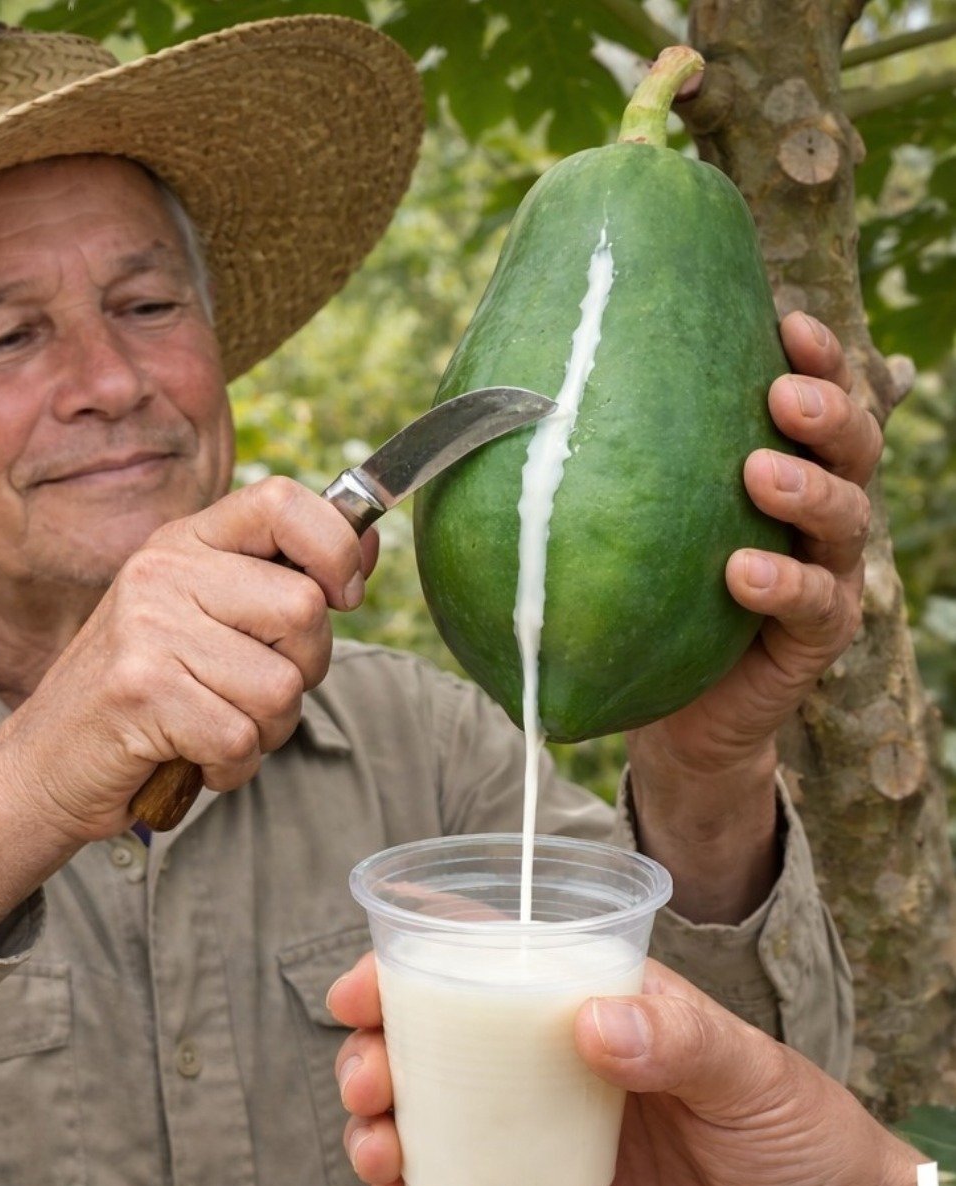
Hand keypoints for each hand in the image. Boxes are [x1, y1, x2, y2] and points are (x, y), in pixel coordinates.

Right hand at [0, 477, 372, 942]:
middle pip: (304, 608)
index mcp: (183, 543)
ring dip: (265, 733)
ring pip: (281, 687)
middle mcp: (163, 572)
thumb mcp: (201, 621)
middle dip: (301, 673)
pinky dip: (230, 770)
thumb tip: (368, 546)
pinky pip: (241, 739)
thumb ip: (275, 583)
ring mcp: (147, 628)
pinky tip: (191, 760)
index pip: (282, 501)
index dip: (336, 548)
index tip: (344, 596)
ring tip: (212, 730)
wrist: (44, 768)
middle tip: (249, 696)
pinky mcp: (140, 691)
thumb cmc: (141, 701)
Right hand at [326, 952, 923, 1185]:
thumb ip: (680, 1040)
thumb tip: (592, 1024)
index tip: (359, 988)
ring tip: (377, 1147)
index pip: (488, 962)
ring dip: (378, 1122)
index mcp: (595, 1004)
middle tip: (368, 1081)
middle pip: (434, 1039)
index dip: (408, 963)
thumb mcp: (750, 1073)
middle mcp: (554, 1063)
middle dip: (374, 1052)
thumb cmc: (802, 1136)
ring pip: (430, 1113)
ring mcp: (541, 1134)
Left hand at [623, 313, 881, 922]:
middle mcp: (810, 509)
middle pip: (850, 443)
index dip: (811, 353)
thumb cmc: (632, 602)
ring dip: (809, 489)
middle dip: (825, 408)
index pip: (810, 393)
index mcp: (772, 461)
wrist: (666, 715)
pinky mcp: (816, 637)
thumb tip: (484, 400)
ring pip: (847, 516)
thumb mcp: (609, 529)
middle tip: (781, 395)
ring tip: (759, 472)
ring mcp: (824, 572)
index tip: (783, 321)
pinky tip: (742, 573)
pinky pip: (818, 604)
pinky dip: (785, 584)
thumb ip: (581, 467)